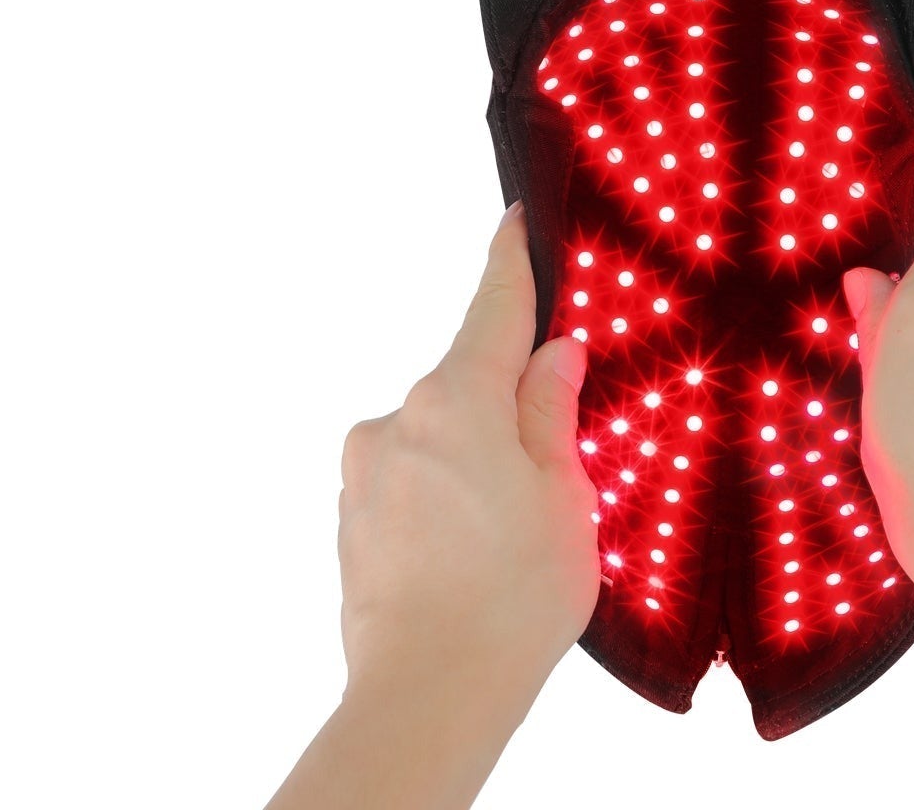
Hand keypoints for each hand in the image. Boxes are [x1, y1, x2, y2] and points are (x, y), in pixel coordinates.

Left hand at [268, 204, 599, 809]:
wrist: (423, 694)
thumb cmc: (507, 603)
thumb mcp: (563, 500)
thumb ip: (551, 413)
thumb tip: (550, 353)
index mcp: (457, 399)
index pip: (492, 308)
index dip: (511, 260)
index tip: (516, 219)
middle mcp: (399, 417)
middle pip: (467, 386)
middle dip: (506, 414)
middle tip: (547, 485)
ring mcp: (366, 465)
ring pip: (438, 440)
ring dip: (471, 468)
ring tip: (505, 548)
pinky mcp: (350, 512)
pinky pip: (409, 483)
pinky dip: (440, 504)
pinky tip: (467, 563)